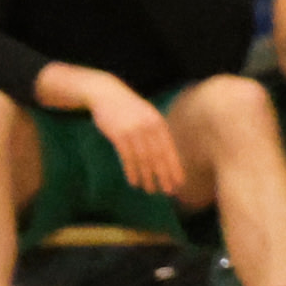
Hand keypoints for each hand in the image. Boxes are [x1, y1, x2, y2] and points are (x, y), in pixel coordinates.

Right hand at [87, 78, 183, 195]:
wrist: (106, 94)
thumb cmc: (129, 108)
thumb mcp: (147, 116)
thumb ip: (157, 133)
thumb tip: (166, 156)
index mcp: (158, 123)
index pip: (169, 149)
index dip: (174, 167)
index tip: (179, 183)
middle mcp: (148, 127)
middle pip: (158, 156)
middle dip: (164, 175)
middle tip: (167, 191)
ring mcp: (133, 130)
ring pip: (143, 159)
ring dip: (147, 176)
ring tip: (150, 189)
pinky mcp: (118, 135)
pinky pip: (127, 157)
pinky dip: (131, 171)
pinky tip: (134, 181)